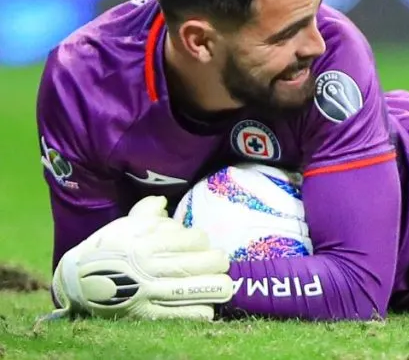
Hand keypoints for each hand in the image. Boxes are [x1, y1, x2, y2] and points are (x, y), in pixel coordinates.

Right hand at [51, 196, 232, 320]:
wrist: (78, 280)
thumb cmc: (109, 248)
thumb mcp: (125, 225)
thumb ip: (148, 211)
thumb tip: (164, 201)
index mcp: (148, 243)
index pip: (195, 239)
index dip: (202, 241)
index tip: (200, 244)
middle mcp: (151, 268)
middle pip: (204, 263)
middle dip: (218, 261)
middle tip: (219, 262)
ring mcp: (150, 293)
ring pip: (200, 289)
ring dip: (218, 286)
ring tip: (222, 284)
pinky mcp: (148, 315)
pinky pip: (186, 315)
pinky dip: (202, 310)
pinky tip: (205, 305)